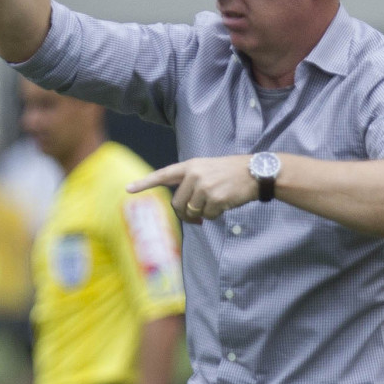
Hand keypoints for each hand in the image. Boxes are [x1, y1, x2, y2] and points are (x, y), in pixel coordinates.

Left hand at [127, 156, 255, 223]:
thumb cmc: (231, 172)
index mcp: (191, 166)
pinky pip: (208, 216)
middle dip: (186, 214)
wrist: (255, 172)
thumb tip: (184, 209)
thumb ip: (192, 182)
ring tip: (217, 203)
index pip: (164, 174)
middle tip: (196, 218)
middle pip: (178, 204)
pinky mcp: (215, 198)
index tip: (128, 189)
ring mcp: (204, 187)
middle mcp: (194, 175)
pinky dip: (215, 215)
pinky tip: (225, 204)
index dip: (145, 183)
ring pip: (192, 212)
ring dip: (203, 214)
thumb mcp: (208, 169)